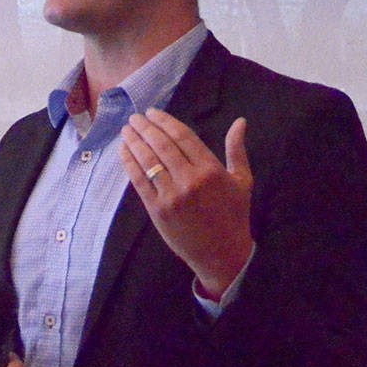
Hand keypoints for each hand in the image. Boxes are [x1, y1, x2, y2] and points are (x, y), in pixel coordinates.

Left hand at [119, 110, 253, 298]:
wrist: (222, 254)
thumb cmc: (233, 215)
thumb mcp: (242, 180)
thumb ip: (236, 149)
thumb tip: (240, 121)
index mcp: (211, 170)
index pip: (183, 136)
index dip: (165, 121)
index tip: (153, 112)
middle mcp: (190, 180)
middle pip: (162, 145)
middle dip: (145, 128)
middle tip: (135, 117)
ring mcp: (172, 196)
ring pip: (148, 161)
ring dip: (134, 142)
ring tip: (126, 130)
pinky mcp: (157, 210)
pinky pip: (139, 181)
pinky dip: (129, 164)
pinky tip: (124, 152)